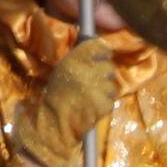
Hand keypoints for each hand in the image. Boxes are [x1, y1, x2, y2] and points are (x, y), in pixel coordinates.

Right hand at [28, 37, 127, 155]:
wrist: (55, 121)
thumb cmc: (57, 94)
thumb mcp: (64, 69)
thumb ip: (81, 59)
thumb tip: (102, 48)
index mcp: (74, 60)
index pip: (100, 46)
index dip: (103, 51)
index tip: (102, 55)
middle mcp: (87, 71)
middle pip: (108, 66)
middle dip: (103, 74)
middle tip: (92, 82)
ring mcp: (98, 89)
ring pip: (112, 84)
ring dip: (104, 90)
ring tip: (90, 96)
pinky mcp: (104, 104)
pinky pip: (111, 100)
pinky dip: (104, 103)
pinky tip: (92, 106)